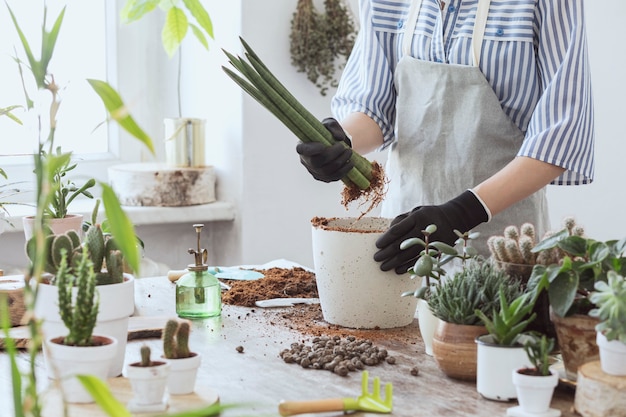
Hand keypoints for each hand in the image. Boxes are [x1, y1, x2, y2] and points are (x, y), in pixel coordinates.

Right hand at [296, 118, 353, 182]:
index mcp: (303, 146)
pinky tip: (350, 162)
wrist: (335, 145)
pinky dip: (344, 170)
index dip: (311, 149)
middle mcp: (306, 161)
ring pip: (327, 171)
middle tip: (342, 147)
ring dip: (341, 161)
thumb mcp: (330, 124)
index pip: (302, 150)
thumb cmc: (329, 133)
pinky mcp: (324, 178)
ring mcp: (314, 171)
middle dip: (332, 154)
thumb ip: (333, 127)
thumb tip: (339, 138)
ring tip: (349, 152)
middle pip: (317, 162)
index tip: (323, 145)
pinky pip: (334, 177)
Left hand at [373, 190, 488, 273]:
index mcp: (417, 217)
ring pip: (409, 255)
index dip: (385, 239)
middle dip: (386, 253)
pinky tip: (398, 270)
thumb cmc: (429, 215)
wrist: (455, 218)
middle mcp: (424, 229)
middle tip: (376, 258)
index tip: (377, 245)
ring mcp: (432, 241)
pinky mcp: (438, 250)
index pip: (397, 230)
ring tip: (384, 267)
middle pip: (401, 244)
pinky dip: (408, 267)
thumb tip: (386, 232)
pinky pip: (420, 261)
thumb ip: (401, 220)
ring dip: (394, 262)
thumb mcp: (416, 211)